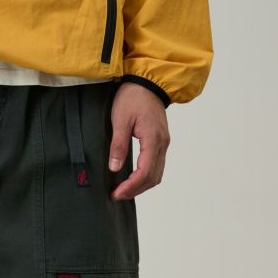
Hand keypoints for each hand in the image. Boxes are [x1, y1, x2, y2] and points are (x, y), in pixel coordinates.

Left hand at [108, 82, 169, 200]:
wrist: (148, 81)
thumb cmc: (133, 97)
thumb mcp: (120, 119)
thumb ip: (118, 145)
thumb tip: (114, 168)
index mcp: (153, 139)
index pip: (144, 173)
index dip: (130, 187)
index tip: (116, 194)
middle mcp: (162, 144)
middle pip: (153, 178)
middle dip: (135, 190)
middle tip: (117, 195)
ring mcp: (163, 143)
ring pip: (157, 174)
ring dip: (141, 186)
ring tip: (124, 190)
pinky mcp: (161, 141)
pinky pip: (157, 165)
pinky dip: (146, 177)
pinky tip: (133, 179)